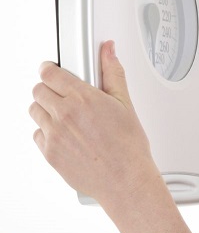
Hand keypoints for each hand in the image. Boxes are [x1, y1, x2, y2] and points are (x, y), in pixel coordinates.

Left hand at [30, 41, 162, 206]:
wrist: (125, 181)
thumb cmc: (129, 147)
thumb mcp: (125, 105)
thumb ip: (113, 73)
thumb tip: (108, 51)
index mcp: (83, 99)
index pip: (50, 73)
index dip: (51, 69)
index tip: (53, 71)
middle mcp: (64, 115)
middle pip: (38, 90)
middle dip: (49, 89)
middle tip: (64, 96)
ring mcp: (53, 135)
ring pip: (35, 111)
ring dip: (46, 110)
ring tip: (66, 117)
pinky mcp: (49, 153)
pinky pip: (37, 135)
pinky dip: (47, 132)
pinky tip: (66, 136)